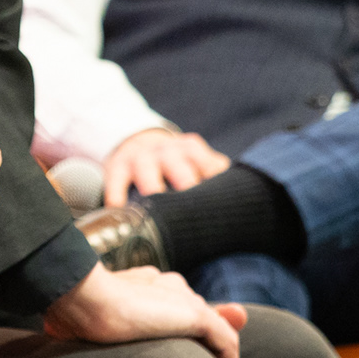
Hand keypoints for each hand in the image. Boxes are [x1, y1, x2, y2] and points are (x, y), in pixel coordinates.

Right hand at [45, 263, 247, 357]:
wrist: (81, 297)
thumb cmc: (71, 313)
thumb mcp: (82, 326)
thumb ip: (87, 327)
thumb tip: (58, 332)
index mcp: (144, 285)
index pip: (173, 310)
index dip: (182, 337)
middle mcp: (168, 288)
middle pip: (198, 320)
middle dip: (209, 353)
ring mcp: (183, 299)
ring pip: (216, 333)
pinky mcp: (195, 314)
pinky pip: (226, 343)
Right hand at [104, 127, 230, 205]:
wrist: (138, 143)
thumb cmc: (177, 165)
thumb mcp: (195, 163)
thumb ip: (215, 180)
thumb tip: (243, 215)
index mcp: (192, 149)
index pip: (209, 166)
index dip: (214, 185)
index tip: (221, 207)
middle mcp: (168, 150)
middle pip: (179, 168)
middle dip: (186, 185)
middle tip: (193, 210)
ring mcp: (141, 157)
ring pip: (147, 171)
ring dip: (153, 189)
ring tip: (158, 213)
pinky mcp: (117, 165)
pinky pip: (115, 180)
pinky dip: (117, 195)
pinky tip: (120, 211)